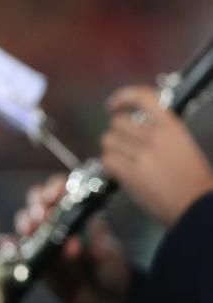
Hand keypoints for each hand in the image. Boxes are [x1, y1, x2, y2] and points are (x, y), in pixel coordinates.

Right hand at [14, 174, 130, 302]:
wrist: (103, 301)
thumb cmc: (111, 272)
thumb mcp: (111, 257)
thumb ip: (96, 249)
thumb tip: (74, 242)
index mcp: (78, 214)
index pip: (63, 191)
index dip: (55, 188)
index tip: (53, 196)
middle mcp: (57, 222)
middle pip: (38, 202)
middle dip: (36, 204)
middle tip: (41, 216)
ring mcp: (42, 240)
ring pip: (25, 221)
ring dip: (24, 222)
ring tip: (29, 231)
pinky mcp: (32, 260)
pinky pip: (16, 249)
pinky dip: (9, 246)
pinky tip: (9, 246)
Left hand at [102, 85, 212, 225]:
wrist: (196, 206)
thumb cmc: (195, 178)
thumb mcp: (183, 145)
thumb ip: (161, 134)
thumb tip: (136, 129)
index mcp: (172, 126)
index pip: (142, 98)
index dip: (122, 97)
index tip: (113, 105)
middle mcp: (155, 136)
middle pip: (117, 122)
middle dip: (116, 132)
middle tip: (122, 143)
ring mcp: (141, 155)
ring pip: (108, 141)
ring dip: (111, 149)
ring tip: (122, 158)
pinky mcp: (130, 174)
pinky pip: (107, 160)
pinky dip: (109, 165)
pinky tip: (119, 171)